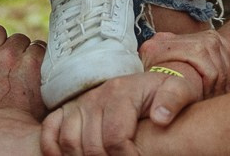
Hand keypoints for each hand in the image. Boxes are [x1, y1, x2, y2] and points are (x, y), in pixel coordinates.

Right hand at [0, 25, 45, 132]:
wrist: (13, 142)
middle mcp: (4, 57)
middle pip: (15, 38)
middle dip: (15, 52)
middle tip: (12, 73)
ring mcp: (27, 62)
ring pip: (34, 44)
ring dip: (32, 58)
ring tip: (26, 79)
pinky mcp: (46, 70)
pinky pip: (49, 54)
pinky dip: (47, 64)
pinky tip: (40, 82)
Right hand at [39, 30, 229, 155]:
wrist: (151, 82)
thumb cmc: (166, 91)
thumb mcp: (179, 89)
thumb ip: (173, 100)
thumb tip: (160, 118)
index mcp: (121, 92)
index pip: (114, 138)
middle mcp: (96, 96)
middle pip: (90, 145)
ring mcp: (80, 103)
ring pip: (68, 141)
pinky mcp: (69, 109)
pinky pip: (50, 130)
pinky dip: (52, 147)